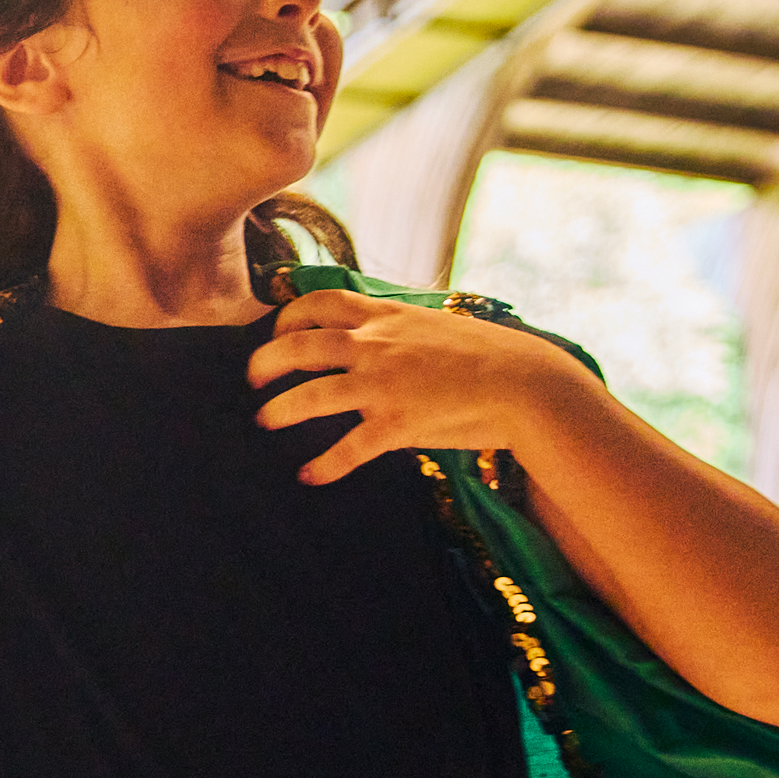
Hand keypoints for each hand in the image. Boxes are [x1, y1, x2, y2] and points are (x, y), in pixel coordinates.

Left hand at [246, 290, 597, 485]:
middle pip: (298, 346)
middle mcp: (376, 345)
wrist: (526, 383)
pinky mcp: (397, 424)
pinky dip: (323, 464)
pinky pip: (347, 449)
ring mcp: (383, 385)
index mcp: (385, 316)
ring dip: (279, 410)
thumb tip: (375, 331)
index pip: (319, 302)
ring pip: (310, 396)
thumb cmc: (488, 354)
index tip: (275, 330)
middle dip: (265, 361)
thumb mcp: (435, 324)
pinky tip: (309, 475)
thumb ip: (397, 327)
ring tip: (265, 420)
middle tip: (252, 379)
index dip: (287, 315)